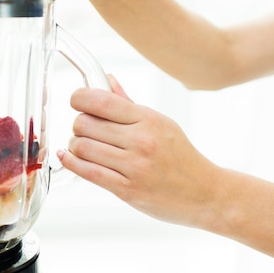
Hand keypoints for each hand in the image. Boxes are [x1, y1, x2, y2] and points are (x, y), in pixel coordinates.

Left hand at [58, 75, 221, 228]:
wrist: (205, 193)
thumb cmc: (181, 157)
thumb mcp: (160, 123)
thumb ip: (128, 103)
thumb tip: (106, 79)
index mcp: (148, 119)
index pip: (101, 101)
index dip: (79, 98)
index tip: (76, 101)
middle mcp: (141, 140)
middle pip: (85, 123)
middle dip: (77, 125)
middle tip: (83, 130)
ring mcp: (134, 166)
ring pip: (82, 147)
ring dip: (74, 146)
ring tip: (82, 146)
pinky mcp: (127, 189)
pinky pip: (87, 172)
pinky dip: (71, 162)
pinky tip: (68, 157)